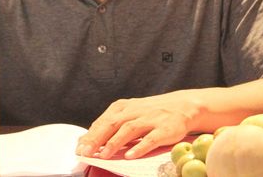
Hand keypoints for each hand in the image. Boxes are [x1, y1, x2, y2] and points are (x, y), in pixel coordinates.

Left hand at [76, 90, 201, 159]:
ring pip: (129, 129)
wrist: (183, 106)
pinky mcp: (165, 128)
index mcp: (124, 106)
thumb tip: (86, 138)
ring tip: (103, 155)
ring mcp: (150, 119)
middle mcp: (135, 110)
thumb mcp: (130, 113)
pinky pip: (151, 138)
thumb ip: (111, 124)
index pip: (103, 121)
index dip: (90, 135)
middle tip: (85, 152)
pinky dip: (140, 147)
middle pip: (112, 124)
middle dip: (97, 138)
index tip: (79, 148)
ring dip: (114, 142)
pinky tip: (130, 155)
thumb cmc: (152, 112)